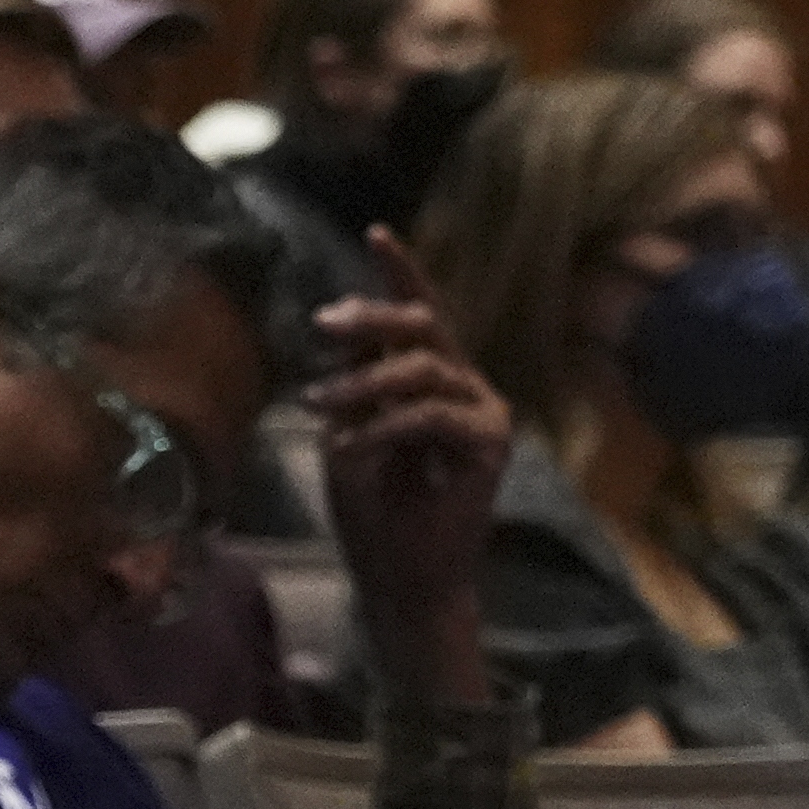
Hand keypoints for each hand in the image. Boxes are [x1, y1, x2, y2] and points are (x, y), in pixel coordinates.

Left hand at [312, 228, 509, 705]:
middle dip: (371, 319)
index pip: (418, 315)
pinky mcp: (490, 443)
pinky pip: (434, 414)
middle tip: (323, 327)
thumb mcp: (349, 431)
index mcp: (429, 379)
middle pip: (424, 325)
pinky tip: (354, 450)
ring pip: (424, 369)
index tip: (375, 232)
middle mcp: (464, 385)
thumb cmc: (372, 512)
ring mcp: (482, 412)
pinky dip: (386, 427)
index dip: (400, 274)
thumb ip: (356, 380)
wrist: (399, 576)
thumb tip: (345, 329)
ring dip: (362, 386)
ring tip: (319, 410)